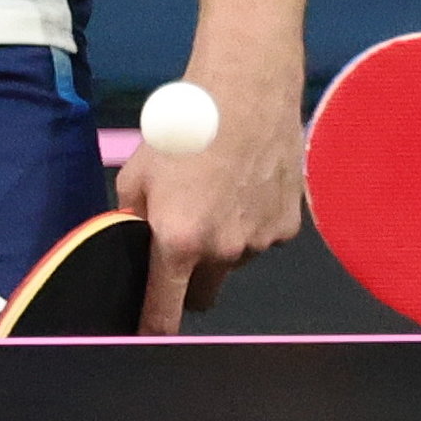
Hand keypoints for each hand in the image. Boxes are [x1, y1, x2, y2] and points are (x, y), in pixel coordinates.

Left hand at [113, 85, 302, 333]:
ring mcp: (261, 241)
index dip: (153, 328)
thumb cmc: (184, 126)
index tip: (147, 332)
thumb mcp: (137, 174)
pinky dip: (253, 224)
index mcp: (179, 243)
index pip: (164, 314)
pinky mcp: (289, 226)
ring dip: (224, 245)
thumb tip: (134, 245)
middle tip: (184, 241)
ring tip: (221, 194)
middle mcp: (224, 252)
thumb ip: (132, 220)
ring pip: (234, 263)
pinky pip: (262, 240)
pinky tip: (248, 186)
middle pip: (205, 294)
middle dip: (191, 280)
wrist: (246, 88)